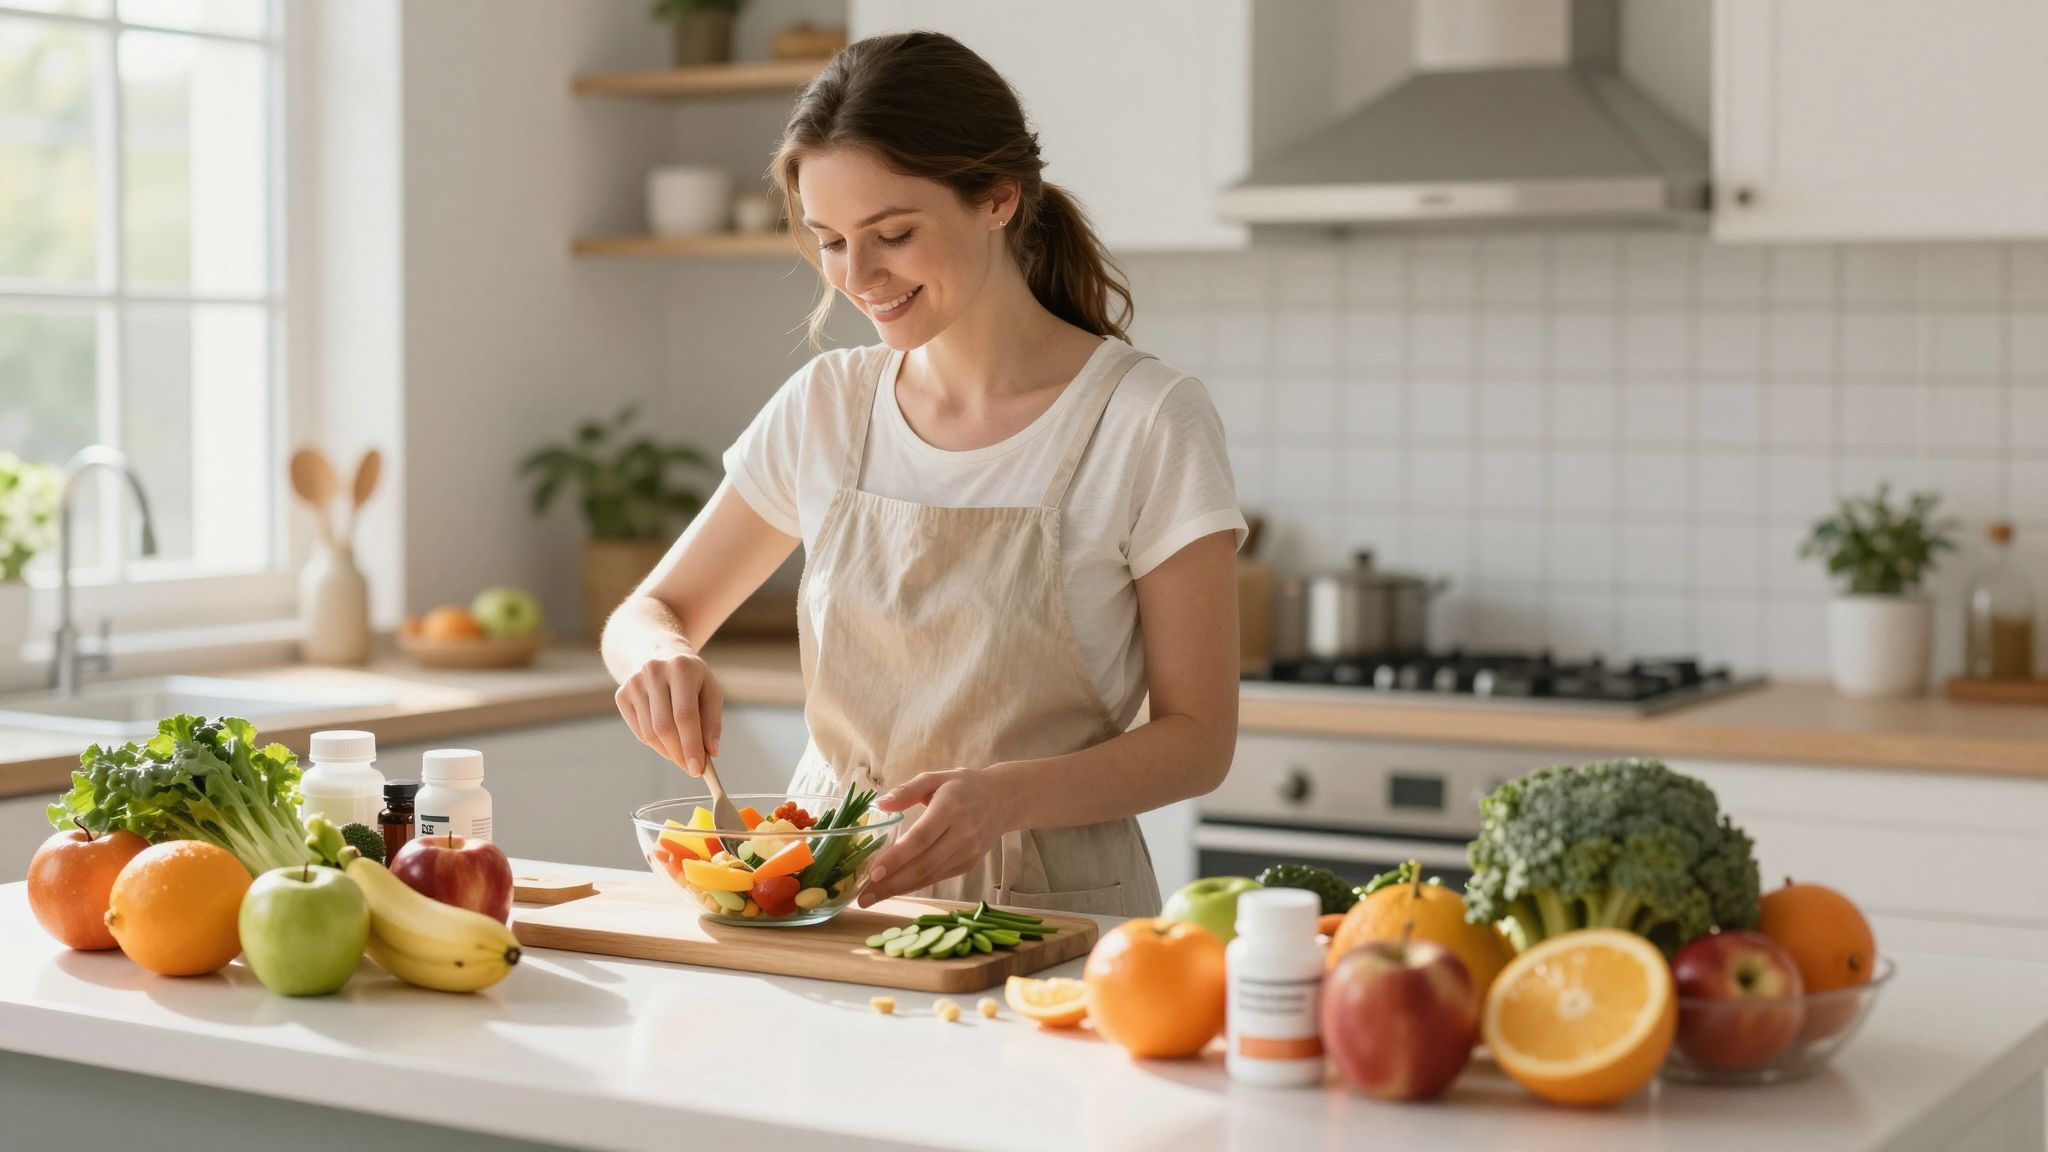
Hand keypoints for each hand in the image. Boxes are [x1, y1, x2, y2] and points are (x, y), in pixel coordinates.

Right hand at [615, 648, 722, 775]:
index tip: (698, 769)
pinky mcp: (622, 695)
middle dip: (679, 754)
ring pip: (649, 733)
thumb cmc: (691, 677)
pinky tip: (668, 742)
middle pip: (664, 726)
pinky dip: (655, 744)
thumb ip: (712, 721)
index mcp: (681, 668)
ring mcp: (633, 683)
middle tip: (692, 769)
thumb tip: (711, 752)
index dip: (691, 745)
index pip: (685, 715)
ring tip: (683, 755)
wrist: (658, 652)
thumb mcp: (710, 690)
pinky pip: (639, 732)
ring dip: (668, 752)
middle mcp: (653, 672)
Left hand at [857, 768, 1007, 905]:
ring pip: (930, 876)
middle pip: (924, 865)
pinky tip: (894, 888)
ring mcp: (968, 852)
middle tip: (863, 897)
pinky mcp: (969, 864)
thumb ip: (906, 791)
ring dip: (899, 889)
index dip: (896, 858)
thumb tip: (879, 804)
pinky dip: (914, 885)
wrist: (1003, 800)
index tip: (872, 873)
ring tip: (871, 897)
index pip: (920, 838)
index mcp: (951, 808)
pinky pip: (937, 877)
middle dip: (891, 884)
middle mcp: (962, 833)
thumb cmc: (962, 786)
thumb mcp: (935, 778)